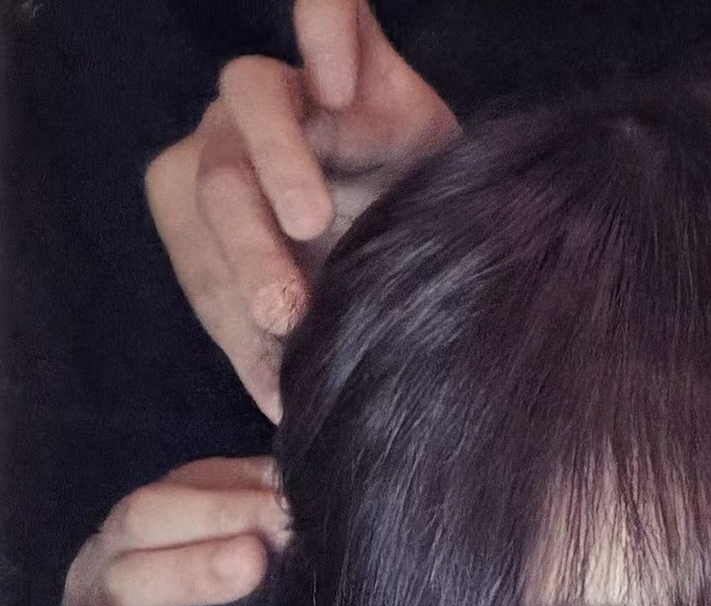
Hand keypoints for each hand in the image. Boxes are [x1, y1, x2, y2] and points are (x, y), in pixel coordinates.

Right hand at [13, 458, 289, 605]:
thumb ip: (269, 574)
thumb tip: (327, 525)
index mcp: (148, 550)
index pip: (185, 489)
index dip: (241, 481)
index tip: (303, 481)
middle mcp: (108, 578)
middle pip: (151, 520)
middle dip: (222, 510)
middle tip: (286, 512)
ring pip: (121, 586)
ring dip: (185, 570)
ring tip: (250, 560)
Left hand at [145, 0, 457, 418]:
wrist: (471, 254)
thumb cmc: (389, 295)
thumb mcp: (339, 336)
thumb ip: (298, 366)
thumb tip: (281, 415)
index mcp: (218, 209)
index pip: (193, 240)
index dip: (221, 299)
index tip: (275, 360)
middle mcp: (242, 141)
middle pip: (213, 172)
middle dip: (244, 250)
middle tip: (286, 313)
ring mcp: (300, 94)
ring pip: (250, 95)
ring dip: (275, 160)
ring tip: (313, 221)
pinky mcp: (360, 55)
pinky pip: (330, 8)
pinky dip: (323, 30)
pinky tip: (340, 86)